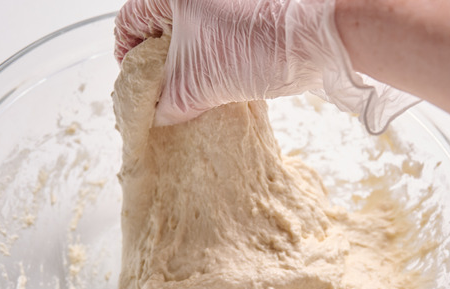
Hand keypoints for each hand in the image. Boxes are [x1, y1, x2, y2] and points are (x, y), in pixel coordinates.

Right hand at [115, 0, 416, 132]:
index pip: (129, 22)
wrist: (324, 36)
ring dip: (186, 70)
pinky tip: (216, 90)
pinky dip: (211, 65)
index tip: (135, 88)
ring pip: (190, 38)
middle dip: (158, 68)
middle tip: (161, 100)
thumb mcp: (200, 81)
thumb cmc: (258, 44)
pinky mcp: (248, 16)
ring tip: (189, 100)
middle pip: (159, 30)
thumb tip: (158, 116)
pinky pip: (216, 41)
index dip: (126, 59)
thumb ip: (168, 102)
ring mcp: (224, 4)